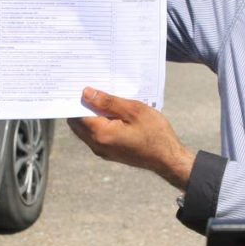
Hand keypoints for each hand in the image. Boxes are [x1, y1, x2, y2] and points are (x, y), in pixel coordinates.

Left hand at [67, 87, 194, 189]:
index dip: (78, 99)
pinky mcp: (109, 153)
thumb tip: (86, 93)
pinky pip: (95, 136)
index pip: (76, 114)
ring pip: (85, 130)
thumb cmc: (155, 134)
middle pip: (77, 123)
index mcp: (101, 134)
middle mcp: (97, 145)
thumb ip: (108, 102)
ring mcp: (102, 151)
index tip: (86, 86)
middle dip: (82, 107)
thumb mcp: (134, 111)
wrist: (168, 159)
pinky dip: (98, 124)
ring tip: (107, 103)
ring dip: (91, 116)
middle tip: (96, 92)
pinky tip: (113, 116)